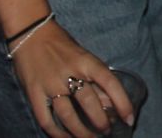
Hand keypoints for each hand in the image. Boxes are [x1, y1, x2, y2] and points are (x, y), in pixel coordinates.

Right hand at [11, 21, 134, 136]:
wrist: (31, 33)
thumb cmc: (62, 46)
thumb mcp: (84, 57)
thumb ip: (95, 80)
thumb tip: (110, 103)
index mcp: (86, 61)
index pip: (110, 83)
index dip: (122, 102)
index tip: (129, 118)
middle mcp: (70, 72)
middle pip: (88, 102)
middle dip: (100, 121)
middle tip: (106, 130)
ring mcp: (50, 84)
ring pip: (67, 115)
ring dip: (80, 132)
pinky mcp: (33, 92)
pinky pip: (45, 119)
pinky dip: (55, 133)